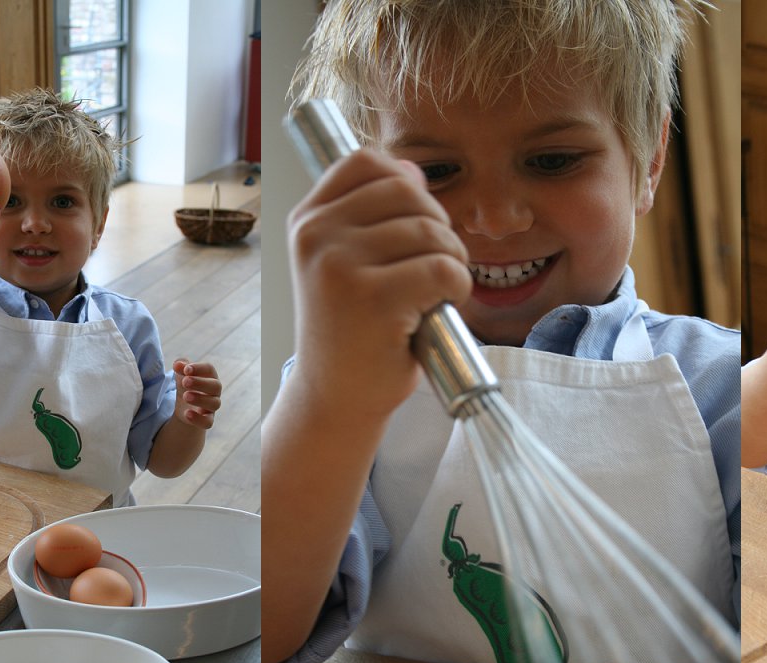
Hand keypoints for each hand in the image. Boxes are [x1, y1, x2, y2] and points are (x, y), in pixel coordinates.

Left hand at [173, 359, 220, 428]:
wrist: (186, 407)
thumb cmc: (187, 386)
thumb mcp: (182, 374)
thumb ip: (181, 366)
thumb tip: (178, 364)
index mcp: (209, 377)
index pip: (209, 369)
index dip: (199, 368)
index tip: (186, 369)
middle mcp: (214, 391)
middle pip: (216, 386)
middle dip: (200, 383)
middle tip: (185, 382)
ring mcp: (212, 406)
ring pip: (215, 403)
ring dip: (200, 399)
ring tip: (185, 396)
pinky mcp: (207, 420)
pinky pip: (208, 422)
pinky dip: (199, 419)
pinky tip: (187, 413)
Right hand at [287, 150, 468, 418]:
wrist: (334, 398)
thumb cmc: (352, 329)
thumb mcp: (347, 263)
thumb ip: (373, 214)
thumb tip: (412, 168)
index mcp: (307, 221)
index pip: (365, 161)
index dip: (405, 184)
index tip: (413, 226)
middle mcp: (316, 236)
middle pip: (408, 191)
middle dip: (438, 226)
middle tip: (434, 267)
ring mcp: (340, 266)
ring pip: (431, 231)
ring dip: (453, 261)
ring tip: (437, 293)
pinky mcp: (373, 300)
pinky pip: (444, 268)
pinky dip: (458, 287)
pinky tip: (440, 308)